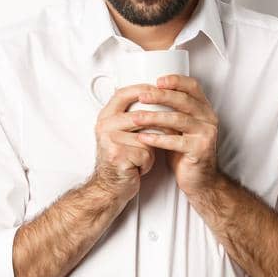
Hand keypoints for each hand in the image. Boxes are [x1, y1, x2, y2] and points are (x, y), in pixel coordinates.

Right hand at [91, 83, 159, 201]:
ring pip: (146, 137)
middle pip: (140, 116)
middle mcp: (105, 126)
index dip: (144, 90)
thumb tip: (162, 102)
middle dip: (160, 123)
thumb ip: (134, 117)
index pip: (123, 93)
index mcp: (106, 117)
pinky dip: (148, 162)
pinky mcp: (118, 157)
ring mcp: (110, 141)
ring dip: (153, 148)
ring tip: (146, 154)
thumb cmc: (122, 158)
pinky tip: (139, 166)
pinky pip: (146, 153)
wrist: (110, 186)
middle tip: (172, 130)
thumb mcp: (122, 133)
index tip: (162, 91)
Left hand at [129, 74, 223, 196]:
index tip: (157, 80)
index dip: (176, 81)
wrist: (199, 179)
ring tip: (136, 118)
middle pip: (184, 100)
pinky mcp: (200, 150)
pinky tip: (143, 138)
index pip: (193, 87)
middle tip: (142, 96)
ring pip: (179, 119)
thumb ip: (170, 112)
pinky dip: (157, 139)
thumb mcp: (179, 127)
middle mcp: (208, 118)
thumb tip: (145, 95)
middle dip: (161, 96)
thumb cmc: (185, 151)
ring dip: (154, 117)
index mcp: (204, 109)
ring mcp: (206, 134)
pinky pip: (176, 141)